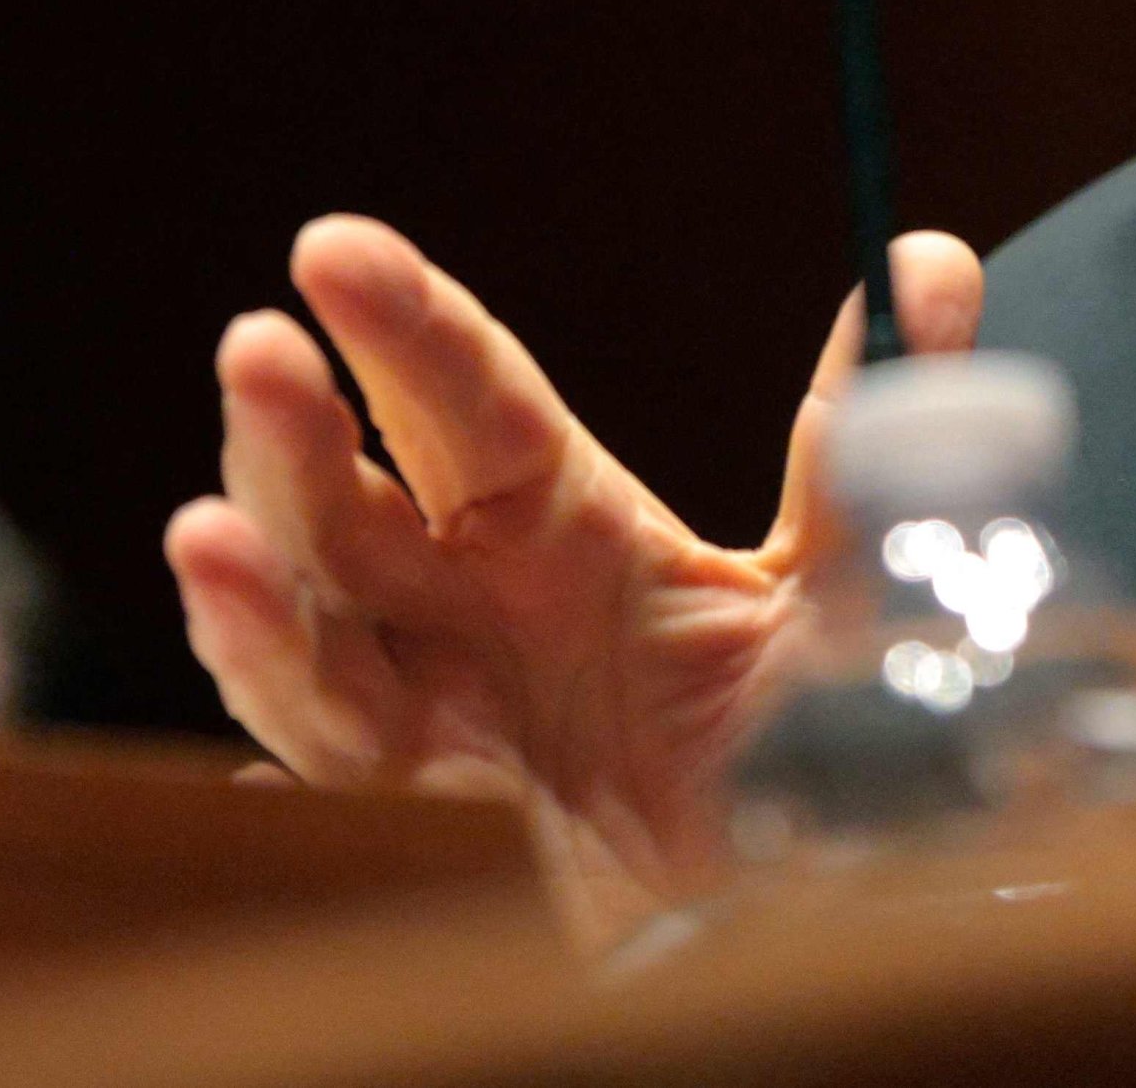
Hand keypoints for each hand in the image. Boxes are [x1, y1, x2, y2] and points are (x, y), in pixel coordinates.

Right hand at [163, 218, 983, 938]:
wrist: (821, 888)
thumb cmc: (814, 720)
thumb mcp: (851, 568)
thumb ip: (869, 423)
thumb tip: (930, 256)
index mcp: (566, 519)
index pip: (472, 400)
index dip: (404, 323)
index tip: (333, 246)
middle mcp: (479, 596)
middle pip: (358, 500)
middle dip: (294, 429)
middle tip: (257, 348)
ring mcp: (445, 701)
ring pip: (315, 626)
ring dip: (255, 583)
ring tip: (204, 532)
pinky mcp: (443, 805)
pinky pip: (341, 753)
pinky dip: (281, 696)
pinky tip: (240, 649)